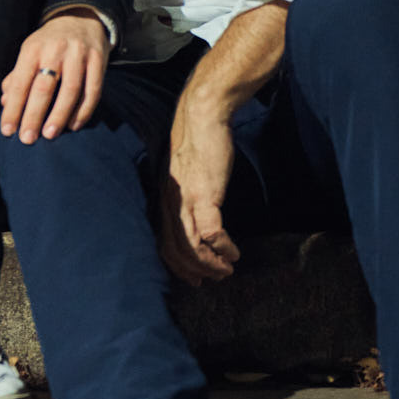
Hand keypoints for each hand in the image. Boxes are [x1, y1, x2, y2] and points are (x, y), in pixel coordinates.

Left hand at [0, 10, 107, 142]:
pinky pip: (93, 90)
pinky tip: (74, 125)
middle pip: (44, 87)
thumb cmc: (48, 44)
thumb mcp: (29, 53)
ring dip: (59, 115)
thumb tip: (5, 102)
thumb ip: (17, 77)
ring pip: (71, 90)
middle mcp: (55, 50)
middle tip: (27, 139)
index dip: (13, 108)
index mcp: (33, 49)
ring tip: (49, 135)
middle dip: (34, 115)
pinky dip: (83, 111)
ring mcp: (79, 54)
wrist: (80, 19)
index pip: (20, 82)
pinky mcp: (99, 60)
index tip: (7, 130)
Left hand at [160, 104, 241, 284]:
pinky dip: (223, 247)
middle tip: (214, 279)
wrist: (202, 119)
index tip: (194, 277)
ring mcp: (186, 201)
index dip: (178, 265)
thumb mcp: (185, 177)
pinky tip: (234, 253)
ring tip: (227, 270)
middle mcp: (170, 205)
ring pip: (192, 246)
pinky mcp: (205, 195)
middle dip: (195, 270)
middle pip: (176, 250)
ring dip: (210, 263)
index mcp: (164, 202)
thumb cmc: (197, 146)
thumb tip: (198, 216)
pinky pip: (211, 232)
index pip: (164, 243)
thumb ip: (186, 197)